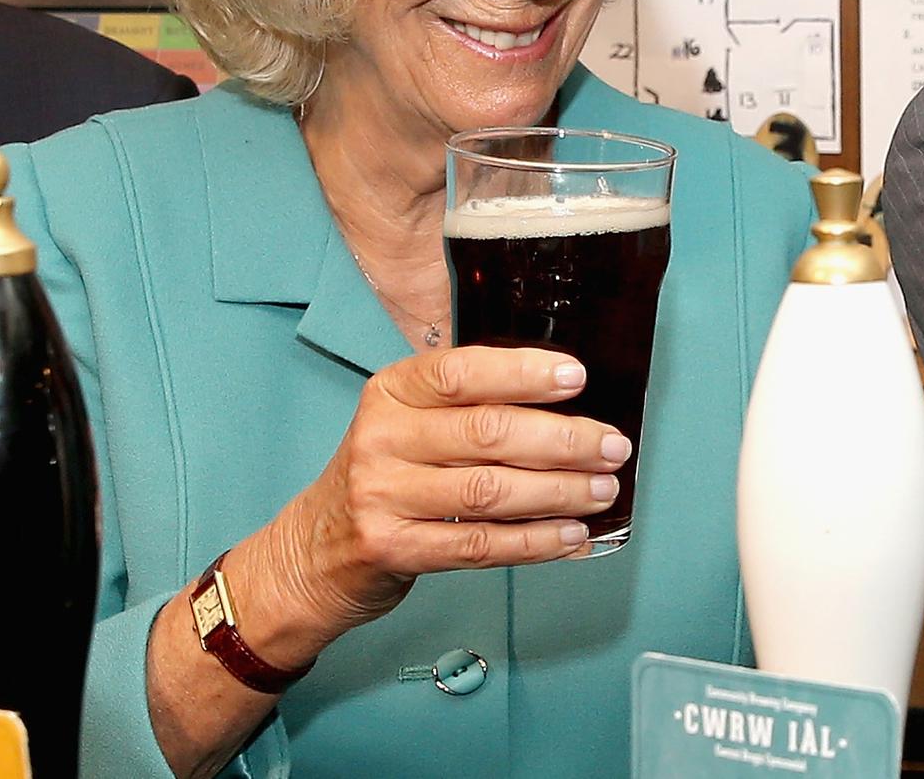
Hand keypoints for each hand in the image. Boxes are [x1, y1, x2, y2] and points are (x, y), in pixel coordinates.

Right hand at [233, 346, 631, 662]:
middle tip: (612, 446)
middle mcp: (382, 439)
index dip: (523, 373)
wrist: (312, 551)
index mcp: (392, 392)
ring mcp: (382, 496)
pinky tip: (570, 536)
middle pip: (486, 433)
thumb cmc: (385, 476)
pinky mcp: (393, 549)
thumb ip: (470, 406)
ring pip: (489, 491)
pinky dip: (535, 542)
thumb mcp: (409, 423)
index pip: (461, 372)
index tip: (576, 377)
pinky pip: (480, 545)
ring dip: (559, 493)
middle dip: (563, 441)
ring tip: (601, 490)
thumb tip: (566, 403)